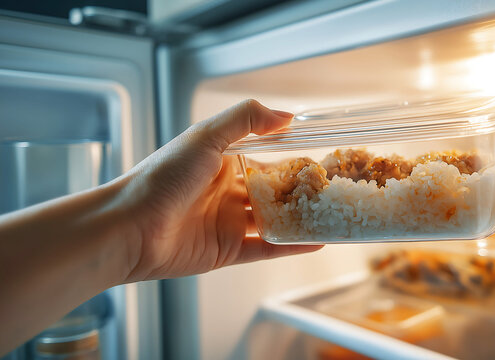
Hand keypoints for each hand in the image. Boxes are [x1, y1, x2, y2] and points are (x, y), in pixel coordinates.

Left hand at [120, 99, 322, 281]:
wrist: (129, 227)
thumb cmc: (162, 177)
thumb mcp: (205, 137)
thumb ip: (245, 120)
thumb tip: (287, 115)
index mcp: (222, 164)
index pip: (266, 160)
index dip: (294, 159)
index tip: (323, 159)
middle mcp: (228, 192)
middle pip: (274, 192)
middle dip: (302, 192)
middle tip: (336, 190)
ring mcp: (229, 223)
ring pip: (275, 221)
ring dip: (302, 219)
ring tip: (335, 214)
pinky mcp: (229, 251)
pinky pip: (268, 248)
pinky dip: (292, 246)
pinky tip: (318, 240)